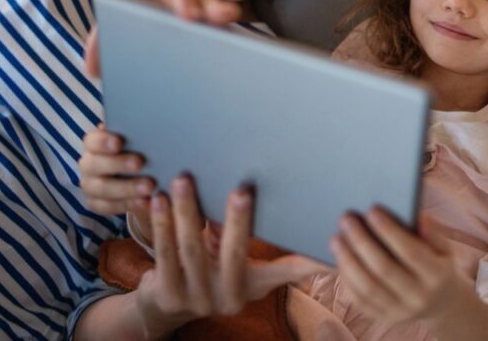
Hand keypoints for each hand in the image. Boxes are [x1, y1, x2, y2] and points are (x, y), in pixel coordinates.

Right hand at [78, 125, 154, 226]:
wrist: (134, 175)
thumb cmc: (136, 150)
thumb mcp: (135, 141)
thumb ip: (137, 136)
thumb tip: (154, 128)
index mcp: (94, 145)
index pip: (92, 141)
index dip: (103, 141)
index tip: (119, 142)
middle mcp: (88, 165)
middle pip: (96, 165)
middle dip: (118, 164)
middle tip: (140, 163)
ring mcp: (90, 186)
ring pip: (103, 188)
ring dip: (126, 188)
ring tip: (149, 187)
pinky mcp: (96, 203)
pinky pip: (108, 206)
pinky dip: (127, 205)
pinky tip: (145, 202)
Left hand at [134, 177, 326, 337]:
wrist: (163, 307)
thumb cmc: (207, 269)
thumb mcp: (233, 260)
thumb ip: (242, 236)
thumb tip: (268, 194)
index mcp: (253, 286)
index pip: (287, 272)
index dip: (310, 263)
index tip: (330, 250)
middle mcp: (229, 297)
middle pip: (235, 254)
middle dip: (239, 220)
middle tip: (242, 190)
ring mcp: (197, 298)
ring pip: (192, 250)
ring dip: (187, 211)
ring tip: (183, 180)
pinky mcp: (168, 295)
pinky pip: (164, 254)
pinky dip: (160, 224)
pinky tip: (158, 199)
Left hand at [331, 209, 487, 334]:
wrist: (441, 302)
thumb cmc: (437, 264)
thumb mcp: (443, 248)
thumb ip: (432, 232)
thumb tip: (417, 215)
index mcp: (437, 276)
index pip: (410, 252)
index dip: (389, 231)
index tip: (372, 210)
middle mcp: (418, 298)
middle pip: (384, 270)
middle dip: (361, 242)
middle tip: (347, 219)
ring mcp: (400, 312)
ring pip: (367, 287)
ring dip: (347, 260)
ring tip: (336, 238)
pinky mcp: (384, 318)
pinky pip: (359, 300)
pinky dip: (346, 278)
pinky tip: (340, 258)